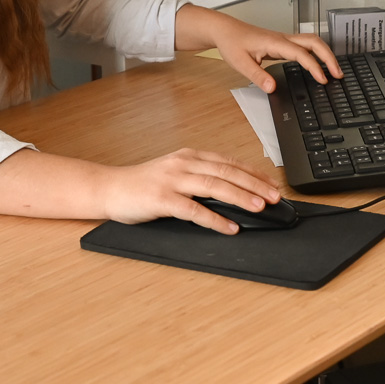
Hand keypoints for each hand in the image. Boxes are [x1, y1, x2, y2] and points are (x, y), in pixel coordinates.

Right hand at [98, 148, 281, 233]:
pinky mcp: (161, 199)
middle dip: (254, 184)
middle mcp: (183, 164)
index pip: (228, 162)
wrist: (109, 188)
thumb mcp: (175, 173)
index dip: (253, 172)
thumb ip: (199, 178)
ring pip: (213, 185)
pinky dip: (214, 218)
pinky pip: (193, 209)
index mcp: (189, 156)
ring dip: (240, 197)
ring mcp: (172, 180)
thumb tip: (232, 192)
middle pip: (226, 171)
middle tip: (274, 196)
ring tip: (259, 207)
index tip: (272, 183)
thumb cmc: (142, 184)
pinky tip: (229, 226)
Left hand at [176, 5, 341, 93]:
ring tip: (333, 71)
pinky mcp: (282, 42)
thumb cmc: (232, 43)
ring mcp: (283, 39)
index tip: (323, 80)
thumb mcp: (240, 63)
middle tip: (338, 74)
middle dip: (329, 57)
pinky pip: (305, 45)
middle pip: (314, 42)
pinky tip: (318, 65)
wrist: (225, 30)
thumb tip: (272, 87)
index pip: (301, 54)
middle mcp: (283, 38)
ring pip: (312, 42)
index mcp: (275, 42)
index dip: (314, 67)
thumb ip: (257, 76)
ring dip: (325, 54)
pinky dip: (316, 54)